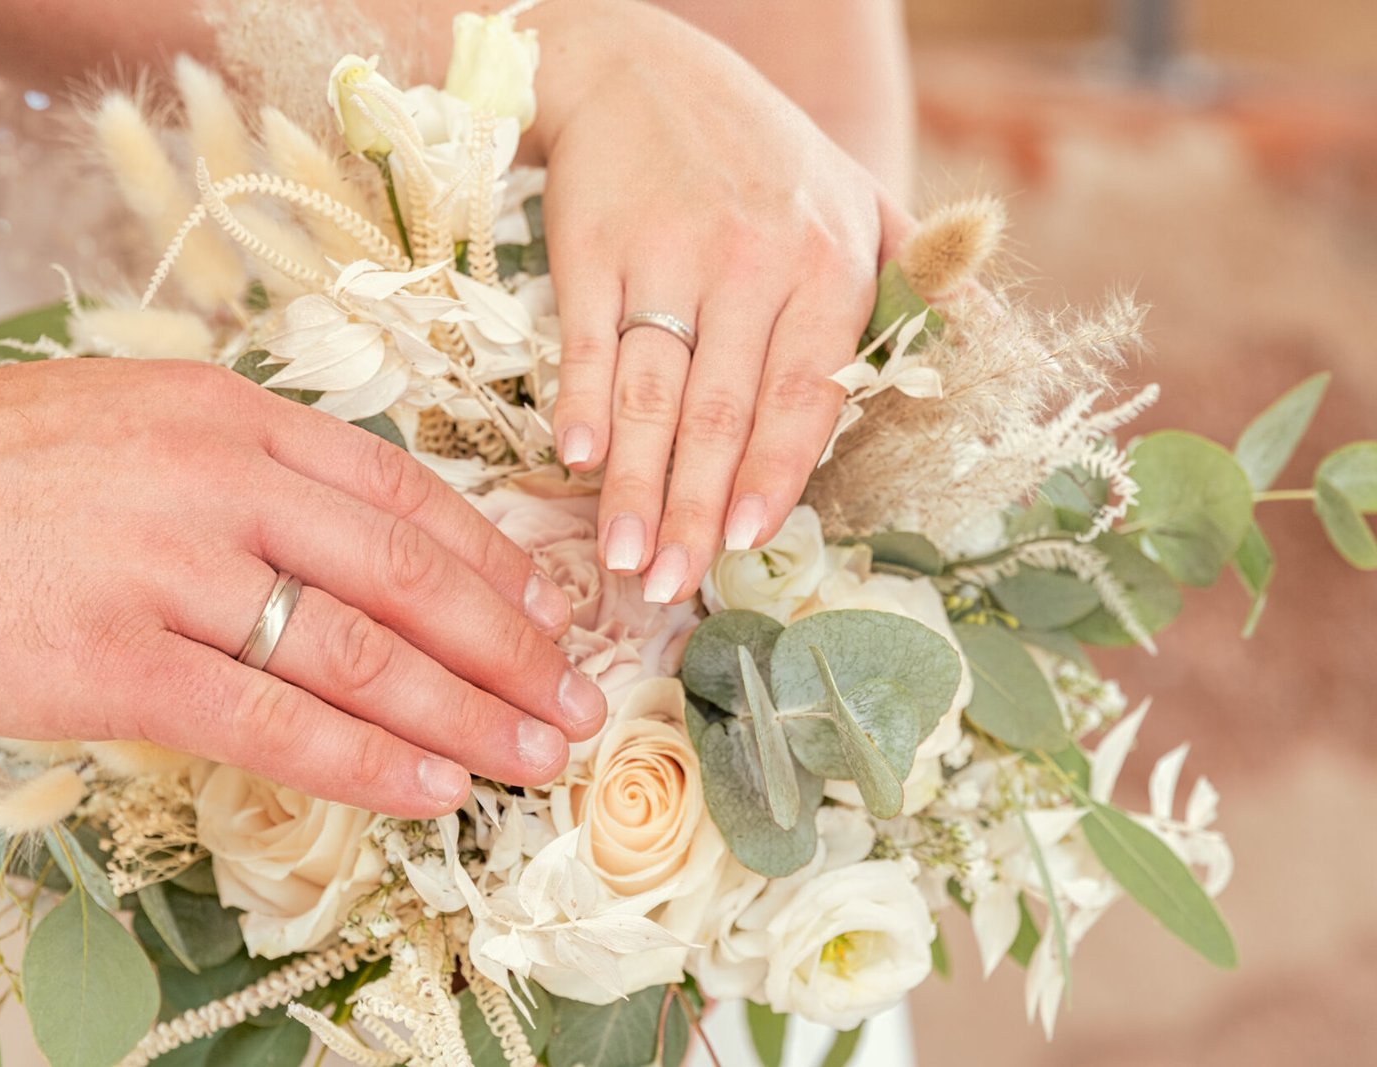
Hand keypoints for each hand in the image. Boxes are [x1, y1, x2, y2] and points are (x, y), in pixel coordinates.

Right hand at [0, 359, 606, 816]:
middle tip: (575, 698)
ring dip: (466, 712)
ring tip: (535, 753)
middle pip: (409, 576)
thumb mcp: (145, 423)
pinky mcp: (117, 663)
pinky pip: (274, 720)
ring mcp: (174, 572)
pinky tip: (432, 789)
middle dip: (511, 647)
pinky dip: (367, 760)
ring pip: (361, 652)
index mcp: (238, 419)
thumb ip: (253, 474)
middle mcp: (225, 484)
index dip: (493, 560)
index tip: (551, 611)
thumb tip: (354, 546)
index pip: (404, 494)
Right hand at [525, 0, 912, 601]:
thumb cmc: (758, 153)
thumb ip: (917, 275)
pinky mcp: (593, 246)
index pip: (804, 393)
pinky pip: (590, 343)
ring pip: (653, 393)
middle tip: (671, 588)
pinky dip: (583, 406)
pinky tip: (578, 464)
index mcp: (829, 260)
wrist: (641, 68)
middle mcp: (753, 259)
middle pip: (721, 411)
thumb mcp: (856, 196)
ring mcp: (668, 253)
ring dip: (635, 485)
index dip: (774, 473)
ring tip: (622, 556)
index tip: (748, 540)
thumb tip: (990, 353)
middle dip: (695, 509)